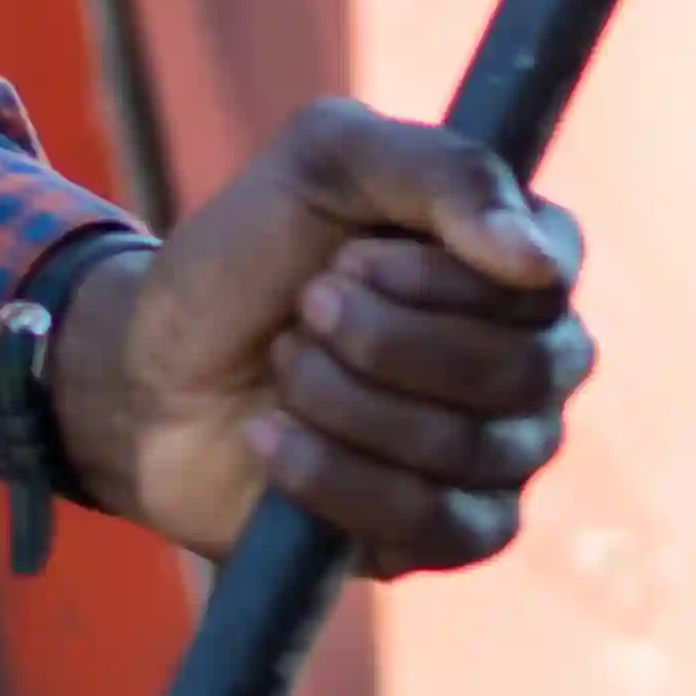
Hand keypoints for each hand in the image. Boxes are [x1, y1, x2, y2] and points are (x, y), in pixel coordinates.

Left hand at [47, 100, 592, 575]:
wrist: (152, 368)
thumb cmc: (246, 258)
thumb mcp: (321, 162)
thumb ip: (437, 171)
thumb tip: (538, 261)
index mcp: (519, 263)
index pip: (543, 278)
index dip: (435, 276)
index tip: (344, 257)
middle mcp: (534, 361)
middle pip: (518, 370)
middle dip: (380, 340)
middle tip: (303, 312)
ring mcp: (500, 454)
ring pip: (466, 446)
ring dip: (340, 399)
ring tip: (283, 366)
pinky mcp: (447, 533)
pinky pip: (432, 523)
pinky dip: (333, 475)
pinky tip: (271, 438)